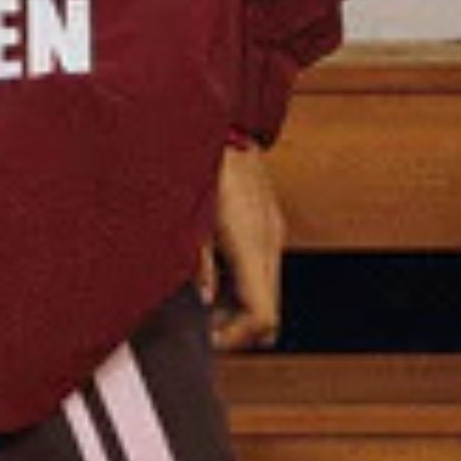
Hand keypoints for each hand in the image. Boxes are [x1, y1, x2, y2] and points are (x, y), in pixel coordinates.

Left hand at [199, 141, 286, 348]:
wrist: (222, 118)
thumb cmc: (199, 162)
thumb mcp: (188, 217)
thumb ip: (195, 263)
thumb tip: (202, 300)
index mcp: (251, 244)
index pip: (263, 315)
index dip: (236, 338)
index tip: (207, 341)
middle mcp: (270, 242)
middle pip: (269, 310)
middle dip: (237, 329)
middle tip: (201, 331)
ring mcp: (272, 232)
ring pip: (268, 292)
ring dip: (239, 308)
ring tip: (200, 307)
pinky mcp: (267, 224)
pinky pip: (262, 269)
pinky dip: (241, 286)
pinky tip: (211, 278)